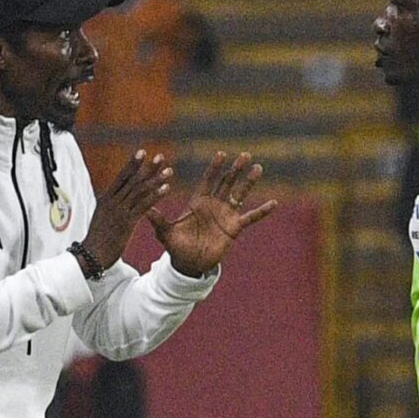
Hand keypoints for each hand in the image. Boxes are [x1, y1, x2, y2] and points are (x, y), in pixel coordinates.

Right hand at [83, 150, 172, 267]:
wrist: (91, 255)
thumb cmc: (97, 240)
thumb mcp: (102, 218)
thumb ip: (111, 207)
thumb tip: (116, 199)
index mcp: (106, 199)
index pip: (121, 177)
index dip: (132, 164)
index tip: (142, 152)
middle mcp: (112, 201)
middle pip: (132, 180)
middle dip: (147, 168)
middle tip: (161, 157)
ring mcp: (119, 211)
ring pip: (140, 190)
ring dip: (156, 180)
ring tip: (169, 171)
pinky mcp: (127, 222)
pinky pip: (144, 205)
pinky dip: (156, 196)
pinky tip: (166, 189)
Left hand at [146, 151, 276, 276]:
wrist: (190, 263)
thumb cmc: (176, 246)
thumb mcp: (165, 232)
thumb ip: (158, 220)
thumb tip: (144, 209)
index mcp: (198, 202)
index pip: (208, 180)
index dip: (215, 168)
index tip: (221, 154)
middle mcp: (214, 205)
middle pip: (226, 182)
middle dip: (235, 169)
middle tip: (244, 154)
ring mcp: (226, 215)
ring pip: (240, 194)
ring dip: (249, 182)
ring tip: (258, 168)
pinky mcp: (234, 228)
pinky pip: (251, 217)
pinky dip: (262, 211)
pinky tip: (274, 203)